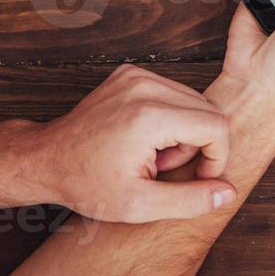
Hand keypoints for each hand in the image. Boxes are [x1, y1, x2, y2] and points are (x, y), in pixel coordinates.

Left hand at [31, 63, 235, 221]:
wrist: (47, 158)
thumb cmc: (89, 184)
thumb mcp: (140, 204)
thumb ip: (190, 200)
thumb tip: (228, 191)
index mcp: (151, 116)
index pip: (216, 126)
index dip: (217, 156)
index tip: (198, 177)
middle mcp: (147, 86)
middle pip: (208, 110)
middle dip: (198, 144)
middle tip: (165, 168)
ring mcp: (138, 74)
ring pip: (193, 99)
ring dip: (184, 130)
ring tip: (153, 154)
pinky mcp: (131, 71)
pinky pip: (173, 91)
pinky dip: (170, 115)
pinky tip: (144, 136)